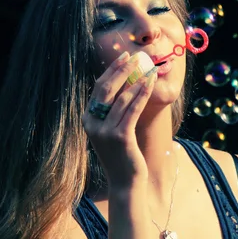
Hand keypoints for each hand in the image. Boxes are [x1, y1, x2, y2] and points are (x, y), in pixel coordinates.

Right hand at [82, 51, 157, 187]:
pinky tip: (150, 84)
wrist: (124, 182)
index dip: (111, 70)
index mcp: (88, 119)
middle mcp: (92, 123)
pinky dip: (142, 94)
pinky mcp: (119, 137)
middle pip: (106, 89)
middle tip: (134, 57)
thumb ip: (113, 110)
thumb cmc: (121, 154)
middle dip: (121, 69)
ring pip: (122, 98)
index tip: (124, 57)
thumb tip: (126, 82)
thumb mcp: (111, 130)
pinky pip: (132, 109)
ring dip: (137, 80)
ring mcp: (104, 131)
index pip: (98, 88)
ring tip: (149, 70)